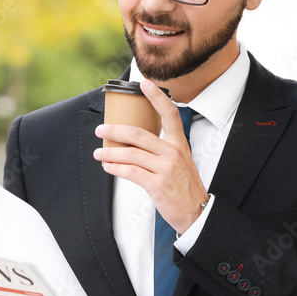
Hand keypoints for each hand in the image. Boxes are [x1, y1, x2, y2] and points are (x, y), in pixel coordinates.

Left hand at [93, 79, 208, 233]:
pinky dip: (115, 168)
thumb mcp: (180, 162)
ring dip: (110, 152)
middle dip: (115, 130)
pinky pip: (130, 172)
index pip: (170, 113)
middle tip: (101, 129)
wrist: (197, 212)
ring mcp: (165, 168)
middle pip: (138, 134)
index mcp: (180, 144)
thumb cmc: (186, 187)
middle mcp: (173, 152)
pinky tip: (108, 167)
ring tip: (99, 153)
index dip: (156, 97)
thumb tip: (135, 143)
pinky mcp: (157, 184)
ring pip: (130, 153)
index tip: (144, 84)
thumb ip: (162, 150)